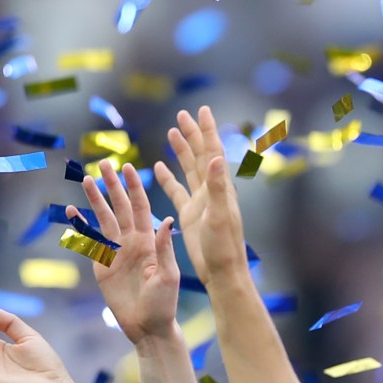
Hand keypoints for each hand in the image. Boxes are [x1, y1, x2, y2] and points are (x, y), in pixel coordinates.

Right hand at [81, 163, 181, 341]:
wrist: (148, 327)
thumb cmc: (164, 304)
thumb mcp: (168, 275)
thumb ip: (164, 248)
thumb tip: (166, 220)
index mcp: (150, 241)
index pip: (141, 207)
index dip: (134, 187)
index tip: (128, 167)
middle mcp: (132, 241)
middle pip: (120, 207)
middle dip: (112, 185)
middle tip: (103, 163)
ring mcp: (116, 252)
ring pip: (104, 219)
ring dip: (95, 199)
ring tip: (85, 179)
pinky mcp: (102, 265)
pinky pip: (90, 240)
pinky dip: (82, 225)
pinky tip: (73, 211)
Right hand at [154, 106, 248, 280]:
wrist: (221, 271)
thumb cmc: (223, 247)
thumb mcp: (219, 215)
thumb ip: (217, 187)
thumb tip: (218, 158)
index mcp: (219, 188)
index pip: (213, 151)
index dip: (207, 130)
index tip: (202, 110)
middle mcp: (211, 191)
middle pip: (201, 155)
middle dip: (193, 134)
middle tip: (183, 114)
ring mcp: (200, 202)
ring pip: (189, 169)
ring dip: (182, 150)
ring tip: (173, 131)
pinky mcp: (190, 215)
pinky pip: (177, 191)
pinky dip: (169, 178)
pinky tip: (160, 166)